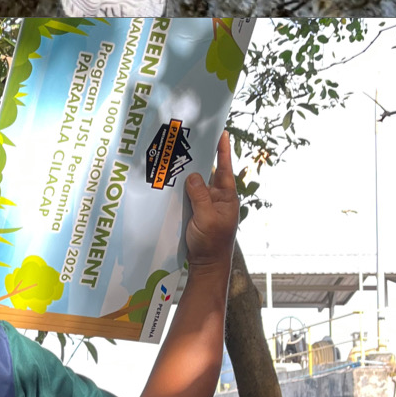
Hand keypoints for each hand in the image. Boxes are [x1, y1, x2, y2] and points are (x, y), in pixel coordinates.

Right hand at [184, 130, 238, 267]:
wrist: (207, 265)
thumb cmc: (212, 243)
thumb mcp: (206, 218)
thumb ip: (200, 196)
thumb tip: (193, 175)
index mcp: (226, 196)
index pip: (225, 168)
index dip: (223, 150)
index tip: (222, 131)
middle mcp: (217, 197)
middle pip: (208, 172)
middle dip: (200, 157)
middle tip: (189, 138)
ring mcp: (206, 204)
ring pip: (195, 183)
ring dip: (187, 173)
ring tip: (175, 155)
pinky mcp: (196, 212)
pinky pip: (188, 195)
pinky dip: (181, 188)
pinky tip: (170, 180)